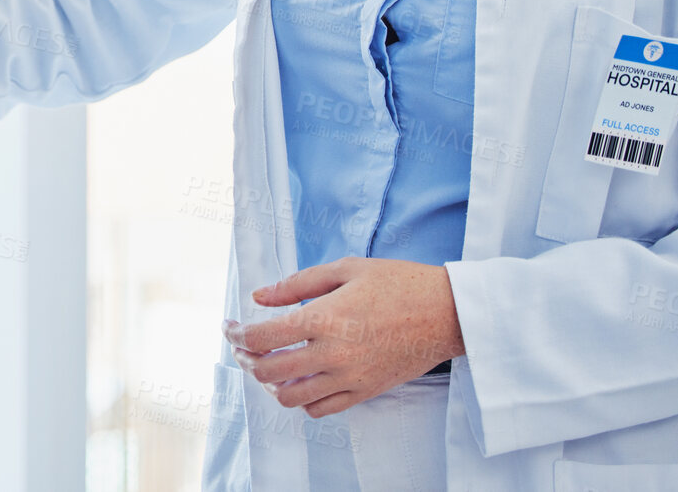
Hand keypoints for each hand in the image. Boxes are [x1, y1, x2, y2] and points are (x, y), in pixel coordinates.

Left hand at [222, 257, 464, 417]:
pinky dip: (301, 399)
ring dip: (270, 384)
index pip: (264, 336)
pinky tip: (299, 380)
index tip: (229, 328)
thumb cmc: (398, 283)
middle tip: (243, 347)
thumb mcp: (345, 269)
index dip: (237, 335)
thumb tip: (259, 297)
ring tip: (268, 366)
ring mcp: (350, 378)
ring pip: (291, 398)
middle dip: (246, 360)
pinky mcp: (366, 392)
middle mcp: (334, 354)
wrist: (447, 313)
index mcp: (325, 318)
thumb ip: (296, 284)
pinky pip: (321, 409)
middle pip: (269, 372)